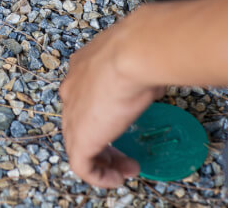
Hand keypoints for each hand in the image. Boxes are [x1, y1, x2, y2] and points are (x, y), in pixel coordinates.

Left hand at [60, 6, 164, 187]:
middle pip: (79, 123)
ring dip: (104, 162)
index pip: (84, 97)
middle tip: (126, 154)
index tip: (125, 124)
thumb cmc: (144, 48)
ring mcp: (72, 113)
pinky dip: (99, 176)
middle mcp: (72, 89)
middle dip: (104, 142)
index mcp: (83, 67)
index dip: (105, 115)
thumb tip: (155, 80)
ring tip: (126, 170)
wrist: (136, 52)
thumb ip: (139, 73)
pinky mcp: (80, 136)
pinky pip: (82, 165)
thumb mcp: (141, 59)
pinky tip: (117, 178)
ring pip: (79, 145)